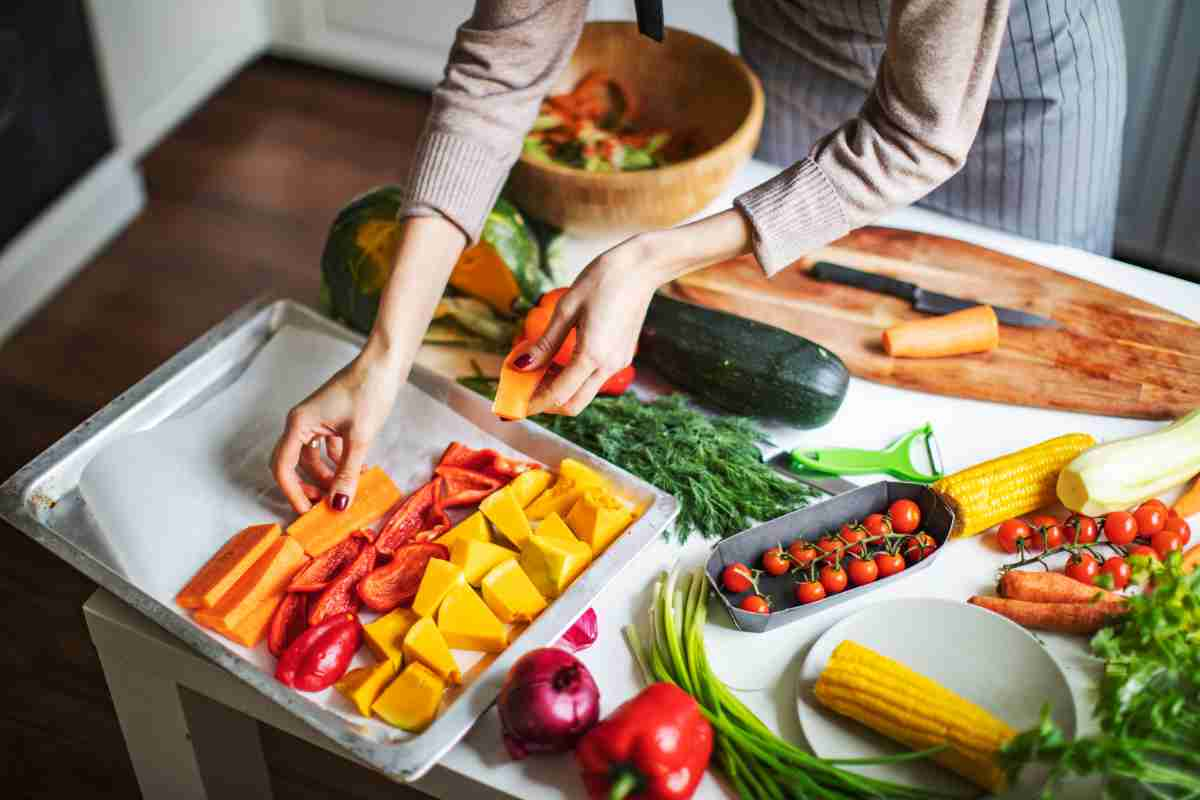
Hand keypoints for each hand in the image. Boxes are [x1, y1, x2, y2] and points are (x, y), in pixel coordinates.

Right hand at [269, 215, 465, 513]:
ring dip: (328, 477)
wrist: (385, 362)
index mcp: (299, 423)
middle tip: (326, 508)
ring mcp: (316, 420)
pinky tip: (357, 474)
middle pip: (295, 465)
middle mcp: (302, 422)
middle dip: (309, 487)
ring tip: (348, 493)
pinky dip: (339, 463)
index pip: (283, 467)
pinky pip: (328, 449)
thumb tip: (338, 506)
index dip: (292, 493)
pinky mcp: (332, 420)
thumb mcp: (360, 437)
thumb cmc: (370, 391)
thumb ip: (347, 473)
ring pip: (313, 459)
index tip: (307, 512)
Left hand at [516, 209, 752, 415]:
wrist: (641, 267)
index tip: (514, 405)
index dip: (534, 403)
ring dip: (560, 391)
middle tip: (524, 393)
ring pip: (584, 393)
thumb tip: (521, 367)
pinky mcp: (622, 356)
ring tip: (538, 373)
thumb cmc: (601, 281)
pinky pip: (595, 379)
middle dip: (547, 404)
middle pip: (573, 404)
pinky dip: (574, 379)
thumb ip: (545, 344)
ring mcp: (619, 363)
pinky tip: (560, 362)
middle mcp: (608, 366)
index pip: (558, 394)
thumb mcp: (566, 309)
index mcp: (592, 355)